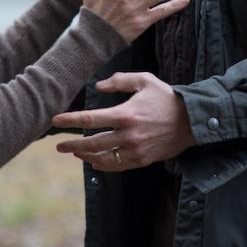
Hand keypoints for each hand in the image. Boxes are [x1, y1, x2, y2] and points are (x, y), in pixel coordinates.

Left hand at [52, 72, 196, 170]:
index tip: (55, 121)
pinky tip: (94, 161)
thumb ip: (119, 80)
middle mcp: (128, 135)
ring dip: (85, 156)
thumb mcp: (144, 80)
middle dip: (72, 145)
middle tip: (58, 146)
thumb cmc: (166, 97)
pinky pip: (117, 166)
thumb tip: (99, 87)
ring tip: (75, 152)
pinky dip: (103, 165)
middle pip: (92, 143)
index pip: (90, 119)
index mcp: (125, 114)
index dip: (70, 120)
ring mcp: (135, 150)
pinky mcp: (142, 160)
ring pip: (103, 158)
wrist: (191, 121)